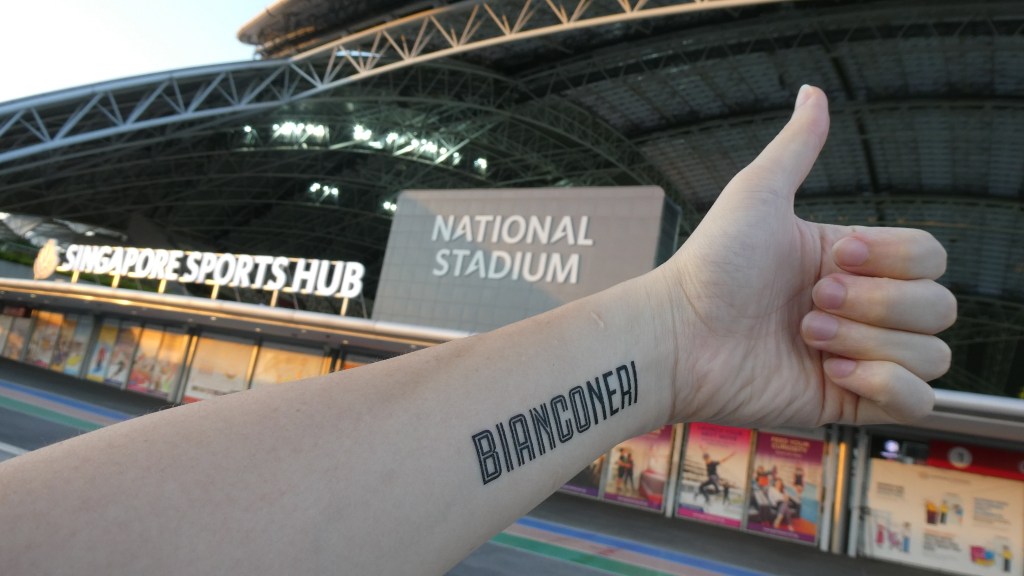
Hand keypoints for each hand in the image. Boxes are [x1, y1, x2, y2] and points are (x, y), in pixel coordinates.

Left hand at [658, 85, 955, 426]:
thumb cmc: (711, 265)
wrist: (679, 335)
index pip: (930, 258)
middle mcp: (863, 309)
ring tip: (806, 336)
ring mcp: (859, 357)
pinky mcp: (848, 402)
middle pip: (940, 307)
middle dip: (878, 304)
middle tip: (810, 301)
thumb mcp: (757, 194)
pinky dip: (888, 384)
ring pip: (934, 355)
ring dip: (873, 342)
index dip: (894, 259)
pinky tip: (830, 370)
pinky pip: (919, 402)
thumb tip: (813, 92)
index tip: (835, 257)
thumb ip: (795, 147)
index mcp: (853, 263)